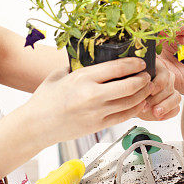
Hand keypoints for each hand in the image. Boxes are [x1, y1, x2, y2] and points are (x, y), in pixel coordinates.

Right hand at [26, 57, 151, 145]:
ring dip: (143, 94)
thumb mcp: (60, 74)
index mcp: (83, 78)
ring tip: (147, 87)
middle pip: (130, 85)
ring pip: (130, 102)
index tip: (141, 61)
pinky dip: (135, 109)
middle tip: (148, 74)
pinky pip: (124, 116)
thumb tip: (93, 57)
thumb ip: (78, 66)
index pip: (117, 68)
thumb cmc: (45, 99)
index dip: (134, 63)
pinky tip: (139, 103)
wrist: (36, 125)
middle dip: (143, 79)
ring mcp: (97, 112)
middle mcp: (92, 95)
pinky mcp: (98, 126)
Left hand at [138, 58, 180, 120]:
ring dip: (164, 106)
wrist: (133, 99)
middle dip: (156, 99)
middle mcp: (167, 78)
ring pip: (175, 97)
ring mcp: (172, 90)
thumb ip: (134, 81)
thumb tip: (135, 83)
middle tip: (146, 106)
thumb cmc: (132, 88)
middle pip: (169, 88)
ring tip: (155, 113)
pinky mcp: (173, 102)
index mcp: (158, 68)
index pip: (164, 75)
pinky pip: (176, 108)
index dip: (157, 84)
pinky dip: (168, 113)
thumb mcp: (131, 82)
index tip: (150, 92)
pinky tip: (159, 116)